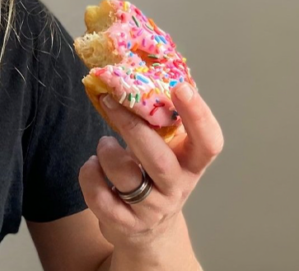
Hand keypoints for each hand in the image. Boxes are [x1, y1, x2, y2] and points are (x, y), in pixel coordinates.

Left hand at [78, 83, 223, 250]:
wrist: (148, 231)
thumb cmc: (153, 175)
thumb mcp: (164, 150)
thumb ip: (157, 120)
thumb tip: (133, 69)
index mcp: (191, 163)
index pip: (209, 142)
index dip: (198, 115)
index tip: (180, 87)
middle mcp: (177, 188)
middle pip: (159, 160)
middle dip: (132, 128)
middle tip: (111, 101)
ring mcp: (152, 209)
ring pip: (126, 177)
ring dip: (106, 152)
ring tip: (103, 143)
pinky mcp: (126, 225)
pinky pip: (101, 198)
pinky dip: (89, 176)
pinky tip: (92, 167)